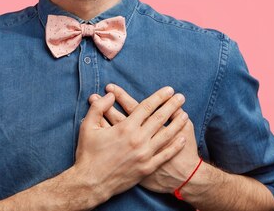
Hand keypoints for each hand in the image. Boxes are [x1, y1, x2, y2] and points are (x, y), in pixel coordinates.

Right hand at [74, 86, 188, 201]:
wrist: (91, 183)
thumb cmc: (88, 154)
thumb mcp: (88, 126)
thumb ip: (98, 107)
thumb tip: (110, 95)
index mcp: (125, 128)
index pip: (146, 107)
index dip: (159, 97)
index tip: (168, 90)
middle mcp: (138, 140)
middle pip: (160, 118)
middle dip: (172, 105)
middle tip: (181, 97)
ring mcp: (144, 155)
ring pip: (166, 135)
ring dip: (177, 123)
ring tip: (186, 114)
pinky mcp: (147, 169)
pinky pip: (165, 155)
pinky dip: (175, 146)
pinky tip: (182, 138)